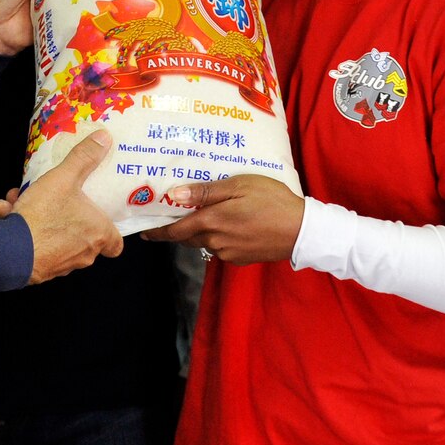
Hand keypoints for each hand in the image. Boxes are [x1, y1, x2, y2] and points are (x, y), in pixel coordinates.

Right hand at [11, 130, 122, 282]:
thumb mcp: (64, 178)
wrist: (12, 250)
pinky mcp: (41, 270)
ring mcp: (62, 265)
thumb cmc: (44, 215)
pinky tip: (9, 213)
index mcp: (98, 233)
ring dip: (42, 219)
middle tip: (53, 198)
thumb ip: (84, 158)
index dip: (110, 231)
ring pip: (56, 238)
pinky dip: (26, 231)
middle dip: (66, 213)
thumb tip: (104, 138)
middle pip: (83, 235)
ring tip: (23, 201)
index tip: (100, 217)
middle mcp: (84, 253)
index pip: (116, 244)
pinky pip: (36, 246)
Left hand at [142, 173, 304, 264]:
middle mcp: (214, 241)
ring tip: (204, 216)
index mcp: (211, 222)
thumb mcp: (239, 186)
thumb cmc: (271, 201)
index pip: (174, 230)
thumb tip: (174, 195)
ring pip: (204, 242)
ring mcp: (227, 253)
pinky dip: (217, 238)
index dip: (157, 231)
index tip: (143, 231)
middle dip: (177, 229)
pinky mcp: (240, 259)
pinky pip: (220, 248)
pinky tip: (229, 225)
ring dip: (199, 232)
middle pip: (187, 237)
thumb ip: (205, 192)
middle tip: (171, 216)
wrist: (301, 230)